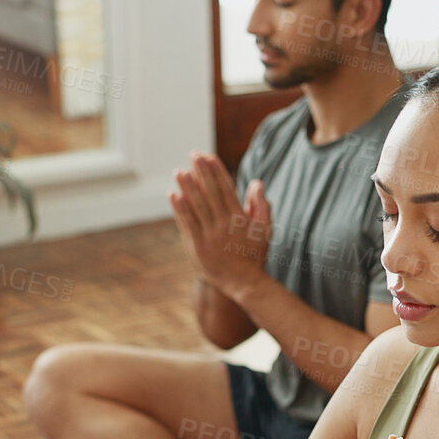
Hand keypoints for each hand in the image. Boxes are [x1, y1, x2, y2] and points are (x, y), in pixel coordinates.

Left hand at [168, 151, 270, 296]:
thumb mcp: (265, 230)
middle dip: (201, 172)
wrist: (243, 283)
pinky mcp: (196, 247)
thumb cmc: (254, 254)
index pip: (225, 188)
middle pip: (209, 193)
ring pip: (196, 206)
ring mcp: (208, 236)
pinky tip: (173, 195)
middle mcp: (223, 226)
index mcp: (239, 219)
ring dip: (186, 187)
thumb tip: (255, 182)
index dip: (215, 171)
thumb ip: (261, 205)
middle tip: (193, 155)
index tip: (208, 156)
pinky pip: (186, 223)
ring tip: (180, 171)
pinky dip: (179, 209)